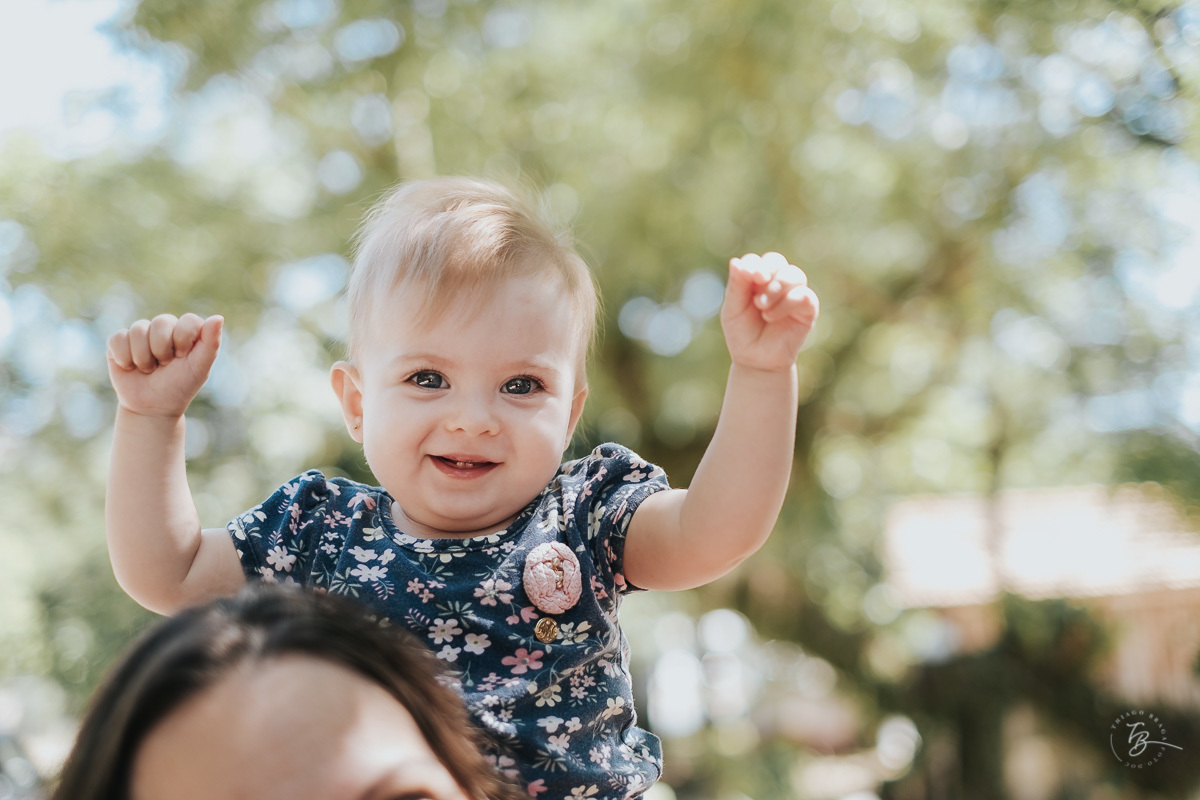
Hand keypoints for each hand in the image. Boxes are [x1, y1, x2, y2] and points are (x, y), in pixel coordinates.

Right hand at [107, 313, 222, 417]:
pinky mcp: (119, 341)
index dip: (184, 340)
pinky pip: (118, 339)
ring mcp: (141, 332)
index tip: (183, 357)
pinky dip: (124, 358)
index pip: (189, 320)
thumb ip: (211, 343)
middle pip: (161, 322)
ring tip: (148, 369)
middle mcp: (165, 327)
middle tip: (165, 365)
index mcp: (187, 330)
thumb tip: (218, 317)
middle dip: (163, 350)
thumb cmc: (180, 385)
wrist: (152, 407)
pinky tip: (130, 367)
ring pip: (138, 330)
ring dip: (144, 358)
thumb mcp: (200, 368)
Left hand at [720, 252, 819, 371]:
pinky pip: (804, 295)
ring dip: (777, 287)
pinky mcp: (808, 308)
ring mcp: (793, 294)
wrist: (756, 360)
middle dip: (767, 271)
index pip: (757, 261)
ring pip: (794, 274)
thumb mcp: (732, 309)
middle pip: (777, 261)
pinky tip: (771, 316)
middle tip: (758, 282)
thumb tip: (736, 261)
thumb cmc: (742, 332)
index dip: (754, 265)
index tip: (749, 276)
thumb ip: (736, 286)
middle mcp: (776, 282)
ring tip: (762, 306)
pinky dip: (787, 302)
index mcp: (756, 279)